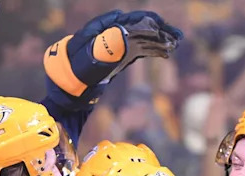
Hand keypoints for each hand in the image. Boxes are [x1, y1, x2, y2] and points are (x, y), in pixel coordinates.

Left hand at [45, 10, 182, 97]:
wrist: (67, 87)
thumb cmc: (74, 72)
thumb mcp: (87, 59)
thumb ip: (105, 46)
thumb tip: (126, 33)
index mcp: (103, 28)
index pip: (129, 19)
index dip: (146, 20)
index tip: (160, 26)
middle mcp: (112, 33)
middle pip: (140, 26)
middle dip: (159, 30)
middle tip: (177, 37)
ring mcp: (118, 45)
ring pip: (144, 38)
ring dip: (160, 40)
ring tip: (176, 44)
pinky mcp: (121, 56)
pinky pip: (142, 49)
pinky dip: (155, 50)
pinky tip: (167, 53)